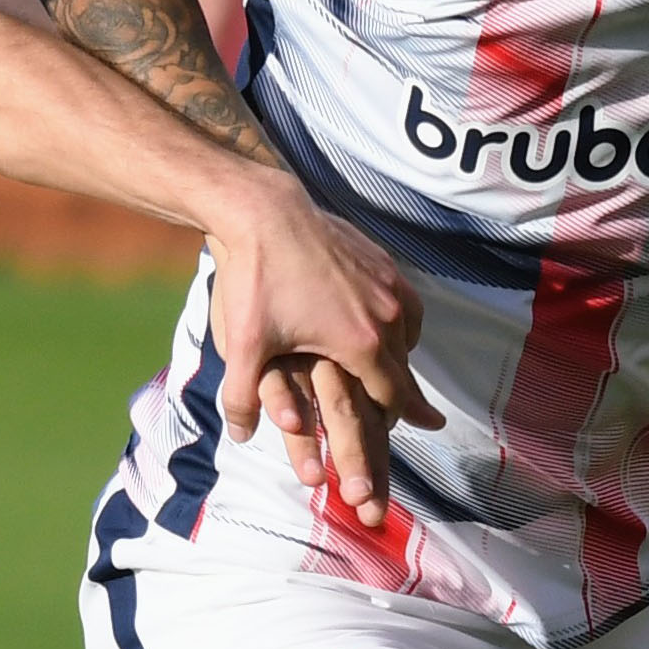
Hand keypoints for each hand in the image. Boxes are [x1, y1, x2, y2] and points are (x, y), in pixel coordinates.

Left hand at [206, 182, 426, 527]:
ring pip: (409, 335)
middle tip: (402, 414)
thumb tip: (239, 435)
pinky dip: (399, 324)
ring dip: (400, 358)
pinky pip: (405, 305)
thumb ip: (242, 397)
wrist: (265, 213)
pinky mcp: (384, 261)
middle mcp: (386, 313)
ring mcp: (389, 283)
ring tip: (389, 375)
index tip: (408, 431)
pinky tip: (384, 330)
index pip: (394, 396)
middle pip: (405, 368)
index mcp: (361, 342)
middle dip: (401, 395)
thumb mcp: (244, 345)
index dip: (397, 419)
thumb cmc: (255, 281)